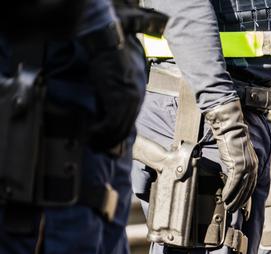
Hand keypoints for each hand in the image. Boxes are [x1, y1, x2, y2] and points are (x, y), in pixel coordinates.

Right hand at [86, 30, 146, 150]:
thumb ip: (113, 100)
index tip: (106, 145)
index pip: (129, 125)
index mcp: (137, 99)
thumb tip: (103, 117)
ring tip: (91, 142)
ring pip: (118, 129)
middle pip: (124, 130)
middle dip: (109, 142)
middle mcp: (136, 102)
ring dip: (103, 139)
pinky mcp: (118, 99)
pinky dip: (100, 130)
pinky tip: (91, 132)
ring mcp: (129, 101)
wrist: (109, 46)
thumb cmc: (109, 60)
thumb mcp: (114, 83)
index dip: (117, 138)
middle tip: (96, 147)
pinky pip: (111, 122)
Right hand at [205, 100, 258, 211]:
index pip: (251, 185)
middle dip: (241, 202)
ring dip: (235, 199)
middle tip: (234, 210)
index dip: (247, 197)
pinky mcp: (239, 165)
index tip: (244, 207)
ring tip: (229, 207)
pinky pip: (234, 183)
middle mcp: (253, 166)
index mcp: (254, 164)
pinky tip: (225, 198)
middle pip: (248, 190)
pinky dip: (230, 192)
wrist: (229, 128)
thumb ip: (236, 166)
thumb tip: (230, 178)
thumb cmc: (230, 140)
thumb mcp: (235, 155)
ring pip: (242, 189)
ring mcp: (247, 166)